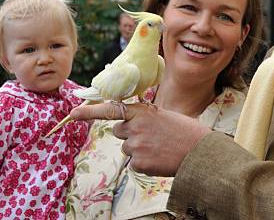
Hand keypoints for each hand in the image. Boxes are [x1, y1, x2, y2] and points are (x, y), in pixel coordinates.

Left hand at [70, 102, 209, 175]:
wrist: (200, 151)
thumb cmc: (185, 131)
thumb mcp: (163, 115)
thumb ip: (144, 117)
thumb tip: (129, 124)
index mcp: (141, 111)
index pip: (110, 109)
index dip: (89, 111)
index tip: (73, 112)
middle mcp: (135, 127)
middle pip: (119, 132)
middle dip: (131, 134)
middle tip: (153, 136)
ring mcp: (135, 146)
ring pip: (127, 149)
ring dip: (140, 150)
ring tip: (160, 148)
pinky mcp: (138, 163)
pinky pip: (134, 164)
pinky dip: (145, 164)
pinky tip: (159, 159)